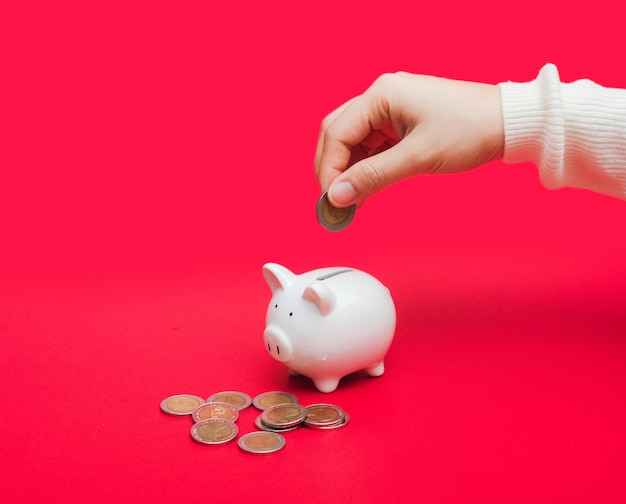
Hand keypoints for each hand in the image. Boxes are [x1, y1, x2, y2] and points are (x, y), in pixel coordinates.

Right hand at [314, 72, 504, 206]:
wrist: (509, 123)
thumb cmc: (471, 129)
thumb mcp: (418, 157)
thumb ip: (373, 177)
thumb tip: (338, 195)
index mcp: (382, 94)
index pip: (336, 133)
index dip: (329, 170)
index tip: (330, 200)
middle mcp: (382, 97)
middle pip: (338, 134)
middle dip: (333, 169)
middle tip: (334, 202)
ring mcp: (391, 109)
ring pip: (353, 141)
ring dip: (349, 171)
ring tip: (352, 200)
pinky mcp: (401, 122)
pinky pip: (372, 145)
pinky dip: (366, 167)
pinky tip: (367, 187)